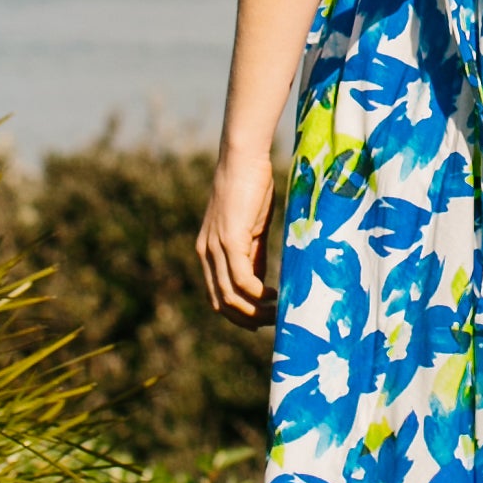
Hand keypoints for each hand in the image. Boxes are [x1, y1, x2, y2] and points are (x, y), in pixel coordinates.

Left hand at [196, 137, 280, 323]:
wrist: (243, 159)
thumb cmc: (250, 188)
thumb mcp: (251, 230)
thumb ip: (252, 256)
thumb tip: (258, 286)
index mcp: (208, 252)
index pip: (216, 297)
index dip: (238, 315)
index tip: (261, 321)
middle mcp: (206, 253)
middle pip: (221, 303)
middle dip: (246, 319)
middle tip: (272, 323)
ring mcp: (216, 247)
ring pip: (230, 296)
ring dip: (254, 311)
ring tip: (276, 313)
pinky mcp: (229, 239)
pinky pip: (241, 278)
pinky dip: (257, 293)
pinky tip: (273, 294)